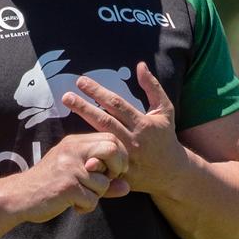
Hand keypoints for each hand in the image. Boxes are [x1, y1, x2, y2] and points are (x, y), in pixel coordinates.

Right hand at [11, 133, 129, 222]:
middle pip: (112, 150)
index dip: (120, 155)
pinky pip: (92, 200)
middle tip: (106, 181)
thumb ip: (103, 178)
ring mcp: (70, 168)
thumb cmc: (49, 184)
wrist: (19, 196)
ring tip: (79, 196)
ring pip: (104, 183)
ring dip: (96, 195)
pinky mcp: (67, 186)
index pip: (111, 139)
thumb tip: (127, 186)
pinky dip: (85, 207)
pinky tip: (72, 205)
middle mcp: (73, 150)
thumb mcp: (75, 175)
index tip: (114, 170)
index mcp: (75, 143)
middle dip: (116, 169)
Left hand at [62, 63, 186, 194]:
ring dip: (82, 125)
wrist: (172, 172)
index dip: (98, 92)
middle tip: (66, 96)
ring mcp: (126, 158)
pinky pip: (101, 160)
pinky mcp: (120, 172)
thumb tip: (140, 65)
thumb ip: (153, 87)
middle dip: (83, 107)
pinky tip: (72, 143)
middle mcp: (133, 140)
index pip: (116, 104)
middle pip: (104, 121)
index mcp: (142, 124)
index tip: (81, 81)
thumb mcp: (164, 110)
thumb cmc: (165, 137)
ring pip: (100, 139)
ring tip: (67, 112)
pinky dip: (88, 151)